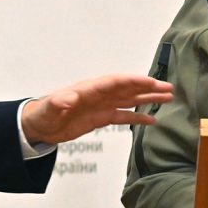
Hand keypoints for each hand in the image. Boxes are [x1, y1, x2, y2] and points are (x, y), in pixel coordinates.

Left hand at [20, 74, 172, 145]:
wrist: (39, 126)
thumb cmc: (43, 113)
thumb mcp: (50, 108)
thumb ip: (59, 102)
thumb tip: (66, 99)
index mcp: (89, 89)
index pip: (114, 82)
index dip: (132, 81)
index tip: (149, 81)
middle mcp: (99, 95)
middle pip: (127, 88)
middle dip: (147, 87)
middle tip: (168, 88)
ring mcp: (102, 106)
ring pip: (130, 100)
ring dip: (148, 98)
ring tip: (168, 98)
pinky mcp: (101, 118)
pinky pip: (123, 116)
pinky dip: (137, 117)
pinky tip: (151, 120)